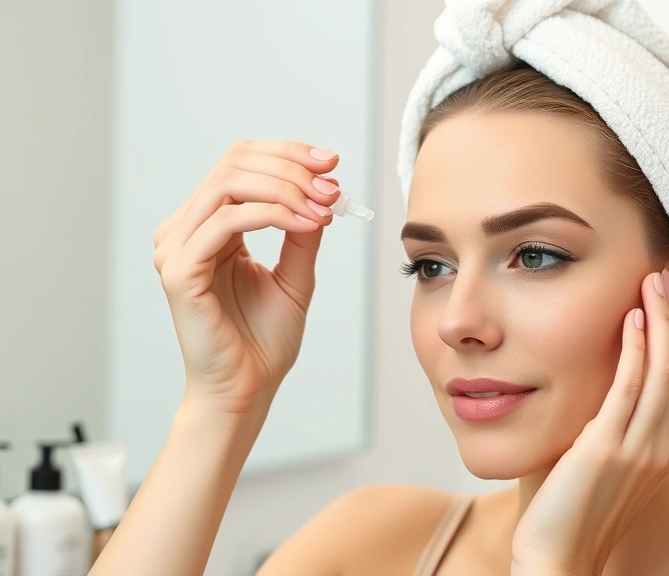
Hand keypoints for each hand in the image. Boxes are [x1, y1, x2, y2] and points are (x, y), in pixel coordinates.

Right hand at [152, 140, 342, 416]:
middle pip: (233, 164)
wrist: (248, 387)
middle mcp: (185, 231)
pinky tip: (306, 223)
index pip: (240, 164)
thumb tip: (322, 190)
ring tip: (324, 206)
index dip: (286, 154)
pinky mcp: (179, 271)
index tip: (330, 162)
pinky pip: (226, 221)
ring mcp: (176, 249)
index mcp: (208, 227)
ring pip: (228, 184)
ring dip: (286, 189)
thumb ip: (302, 231)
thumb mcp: (295, 274)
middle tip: (332, 187)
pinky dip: (273, 214)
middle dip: (291, 168)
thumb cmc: (264, 339)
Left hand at [511, 268, 668, 575]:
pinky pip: (629, 389)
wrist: (557, 562)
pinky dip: (634, 350)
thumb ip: (597, 433)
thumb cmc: (564, 518)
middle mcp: (654, 449)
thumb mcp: (590, 468)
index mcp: (653, 453)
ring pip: (662, 373)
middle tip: (665, 277)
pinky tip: (631, 319)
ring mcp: (636, 450)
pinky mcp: (607, 450)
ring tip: (653, 282)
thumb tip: (586, 399)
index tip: (665, 305)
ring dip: (660, 322)